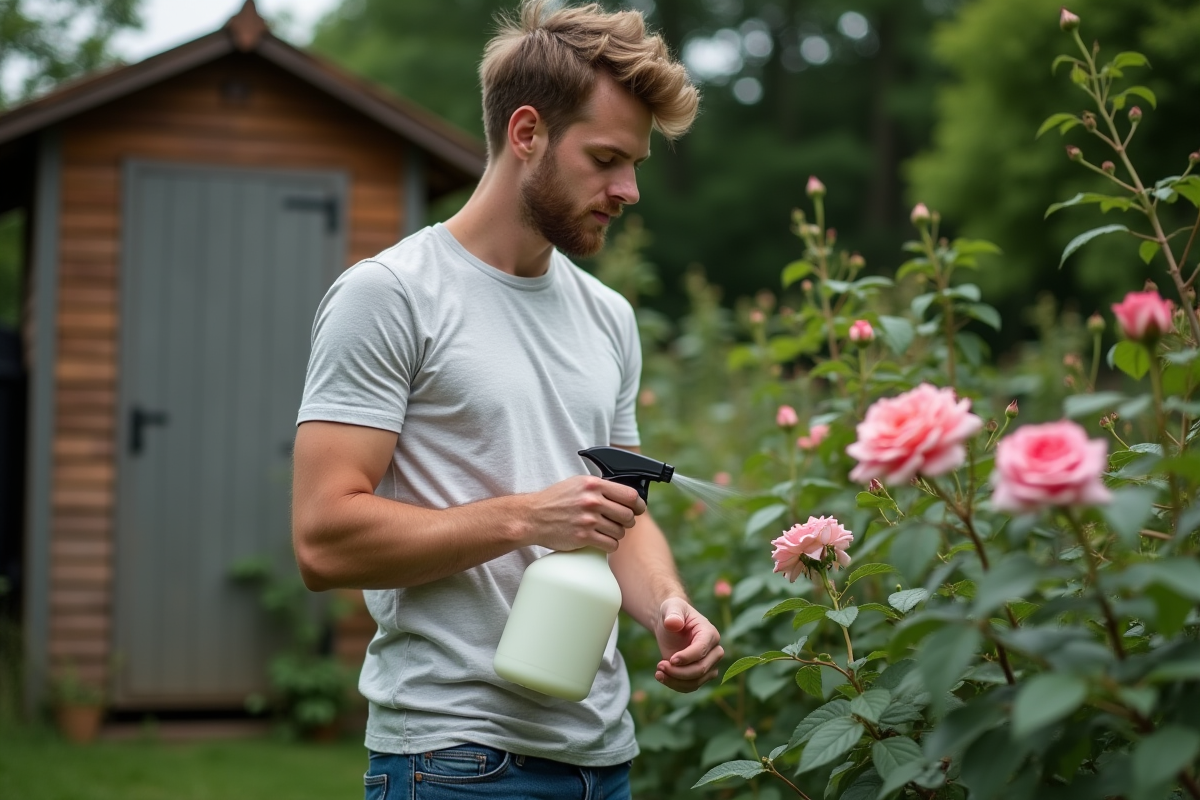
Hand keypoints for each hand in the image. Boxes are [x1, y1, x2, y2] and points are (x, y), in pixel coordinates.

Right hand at [523, 475, 645, 552]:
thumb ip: (600, 487)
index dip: (638, 504)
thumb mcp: (577, 484)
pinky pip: (610, 545)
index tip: (637, 509)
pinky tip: (602, 541)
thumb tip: (624, 495)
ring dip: (617, 534)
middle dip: (627, 521)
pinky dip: (610, 545)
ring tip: (606, 531)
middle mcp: (592, 501)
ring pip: (620, 532)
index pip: (630, 495)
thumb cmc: (555, 500)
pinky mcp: (583, 537)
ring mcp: (588, 520)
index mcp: (593, 484)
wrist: (532, 517)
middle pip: (628, 515)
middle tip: (620, 522)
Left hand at [652, 597, 722, 691]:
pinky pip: (691, 686)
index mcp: (710, 633)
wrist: (671, 624)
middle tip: (659, 666)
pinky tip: (662, 677)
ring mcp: (709, 664)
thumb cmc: (673, 613)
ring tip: (658, 673)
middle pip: (701, 669)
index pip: (702, 650)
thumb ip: (673, 613)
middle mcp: (714, 651)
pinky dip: (675, 685)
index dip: (687, 657)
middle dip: (678, 672)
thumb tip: (673, 623)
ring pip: (696, 681)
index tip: (670, 659)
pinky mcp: (701, 674)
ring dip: (675, 681)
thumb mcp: (671, 607)